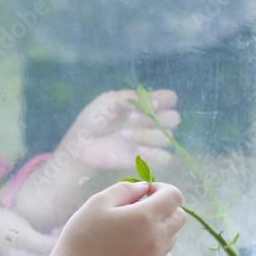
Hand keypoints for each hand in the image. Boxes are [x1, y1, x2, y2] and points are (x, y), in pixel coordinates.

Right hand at [51, 181, 184, 255]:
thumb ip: (125, 189)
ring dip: (161, 228)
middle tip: (141, 209)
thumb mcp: (98, 201)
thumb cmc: (82, 232)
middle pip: (179, 216)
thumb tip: (145, 187)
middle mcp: (156, 237)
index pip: (174, 196)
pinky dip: (163, 252)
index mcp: (144, 216)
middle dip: (165, 207)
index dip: (162, 189)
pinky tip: (144, 248)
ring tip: (136, 230)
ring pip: (173, 236)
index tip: (146, 193)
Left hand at [57, 89, 180, 169]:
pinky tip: (136, 149)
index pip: (170, 98)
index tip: (150, 103)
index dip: (165, 100)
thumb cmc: (93, 120)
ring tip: (123, 135)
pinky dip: (153, 153)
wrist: (80, 145)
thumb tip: (146, 102)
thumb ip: (125, 97)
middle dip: (157, 117)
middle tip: (132, 118)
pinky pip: (164, 157)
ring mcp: (149, 141)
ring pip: (167, 137)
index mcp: (144, 105)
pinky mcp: (145, 158)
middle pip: (174, 118)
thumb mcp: (106, 102)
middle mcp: (151, 122)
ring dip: (146, 135)